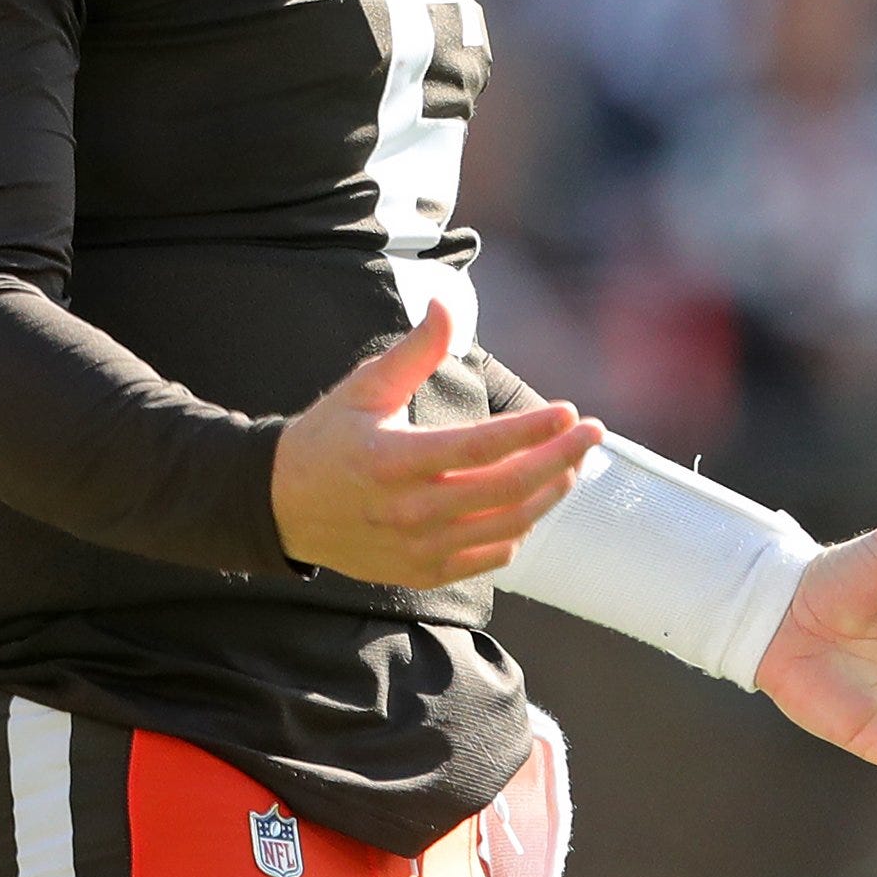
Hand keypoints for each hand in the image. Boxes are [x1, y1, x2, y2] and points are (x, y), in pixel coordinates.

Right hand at [271, 300, 603, 587]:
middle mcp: (409, 511)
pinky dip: (520, 529)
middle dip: (559, 460)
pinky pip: (489, 556)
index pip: (479, 447)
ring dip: (549, 494)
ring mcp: (418, 548)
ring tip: (573, 463)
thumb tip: (447, 304)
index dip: (531, 430)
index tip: (569, 411)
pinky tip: (534, 500)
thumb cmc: (328, 437)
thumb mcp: (364, 386)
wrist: (284, 507)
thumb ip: (414, 350)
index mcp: (393, 460)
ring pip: (506, 526)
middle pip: (505, 490)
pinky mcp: (423, 572)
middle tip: (592, 433)